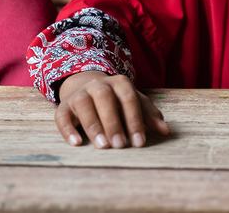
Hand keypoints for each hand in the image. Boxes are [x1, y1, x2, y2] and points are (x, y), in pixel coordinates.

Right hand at [55, 71, 169, 148]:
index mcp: (119, 83)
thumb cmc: (117, 101)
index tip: (140, 142)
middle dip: (114, 123)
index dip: (135, 120)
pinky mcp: (63, 106)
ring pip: (83, 105)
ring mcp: (79, 94)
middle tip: (121, 145)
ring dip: (93, 125)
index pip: (129, 99)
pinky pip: (62, 116)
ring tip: (102, 146)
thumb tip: (166, 131)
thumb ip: (149, 116)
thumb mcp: (134, 104)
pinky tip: (76, 143)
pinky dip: (68, 129)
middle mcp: (98, 85)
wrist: (86, 87)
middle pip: (105, 99)